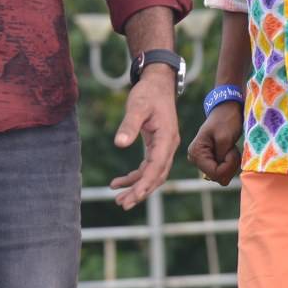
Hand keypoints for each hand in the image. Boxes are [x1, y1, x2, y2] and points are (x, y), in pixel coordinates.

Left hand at [109, 69, 179, 209]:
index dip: (144, 184)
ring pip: (153, 174)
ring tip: (118, 198)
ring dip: (138, 187)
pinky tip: (118, 182)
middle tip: (122, 204)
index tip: (131, 198)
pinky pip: (148, 167)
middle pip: (157, 176)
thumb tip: (119, 144)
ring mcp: (164, 147)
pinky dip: (136, 177)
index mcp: (166, 138)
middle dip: (140, 192)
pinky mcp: (158, 146)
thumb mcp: (137, 106)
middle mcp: (168, 145)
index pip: (157, 167)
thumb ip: (129, 126)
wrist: (158, 83)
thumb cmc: (148, 93)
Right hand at [186, 103, 243, 185]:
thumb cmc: (226, 120)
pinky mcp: (211, 160)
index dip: (228, 165)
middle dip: (229, 164)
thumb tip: (221, 179)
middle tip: (231, 148)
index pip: (215, 174)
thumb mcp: (224, 138)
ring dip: (231, 163)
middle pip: (218, 177)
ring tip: (231, 147)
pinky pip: (223, 170)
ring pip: (222, 175)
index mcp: (196, 153)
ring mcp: (203, 160)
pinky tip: (230, 150)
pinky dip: (231, 162)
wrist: (228, 108)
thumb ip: (222, 160)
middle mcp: (196, 159)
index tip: (232, 149)